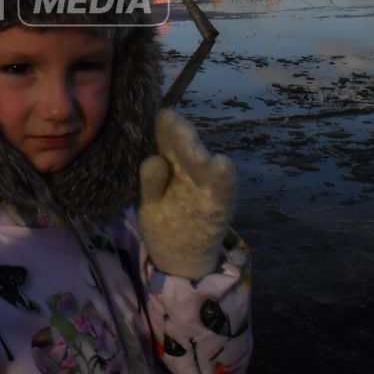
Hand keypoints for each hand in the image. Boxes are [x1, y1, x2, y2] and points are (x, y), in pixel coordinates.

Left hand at [138, 108, 238, 280]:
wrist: (182, 258)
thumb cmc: (165, 222)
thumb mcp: (150, 203)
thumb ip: (151, 183)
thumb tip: (155, 159)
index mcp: (173, 167)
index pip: (168, 143)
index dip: (166, 129)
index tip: (161, 115)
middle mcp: (192, 173)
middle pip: (187, 151)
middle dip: (182, 136)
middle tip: (173, 119)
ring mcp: (207, 189)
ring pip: (205, 167)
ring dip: (199, 155)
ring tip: (192, 145)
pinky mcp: (220, 207)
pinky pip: (223, 190)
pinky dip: (223, 177)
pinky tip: (221, 163)